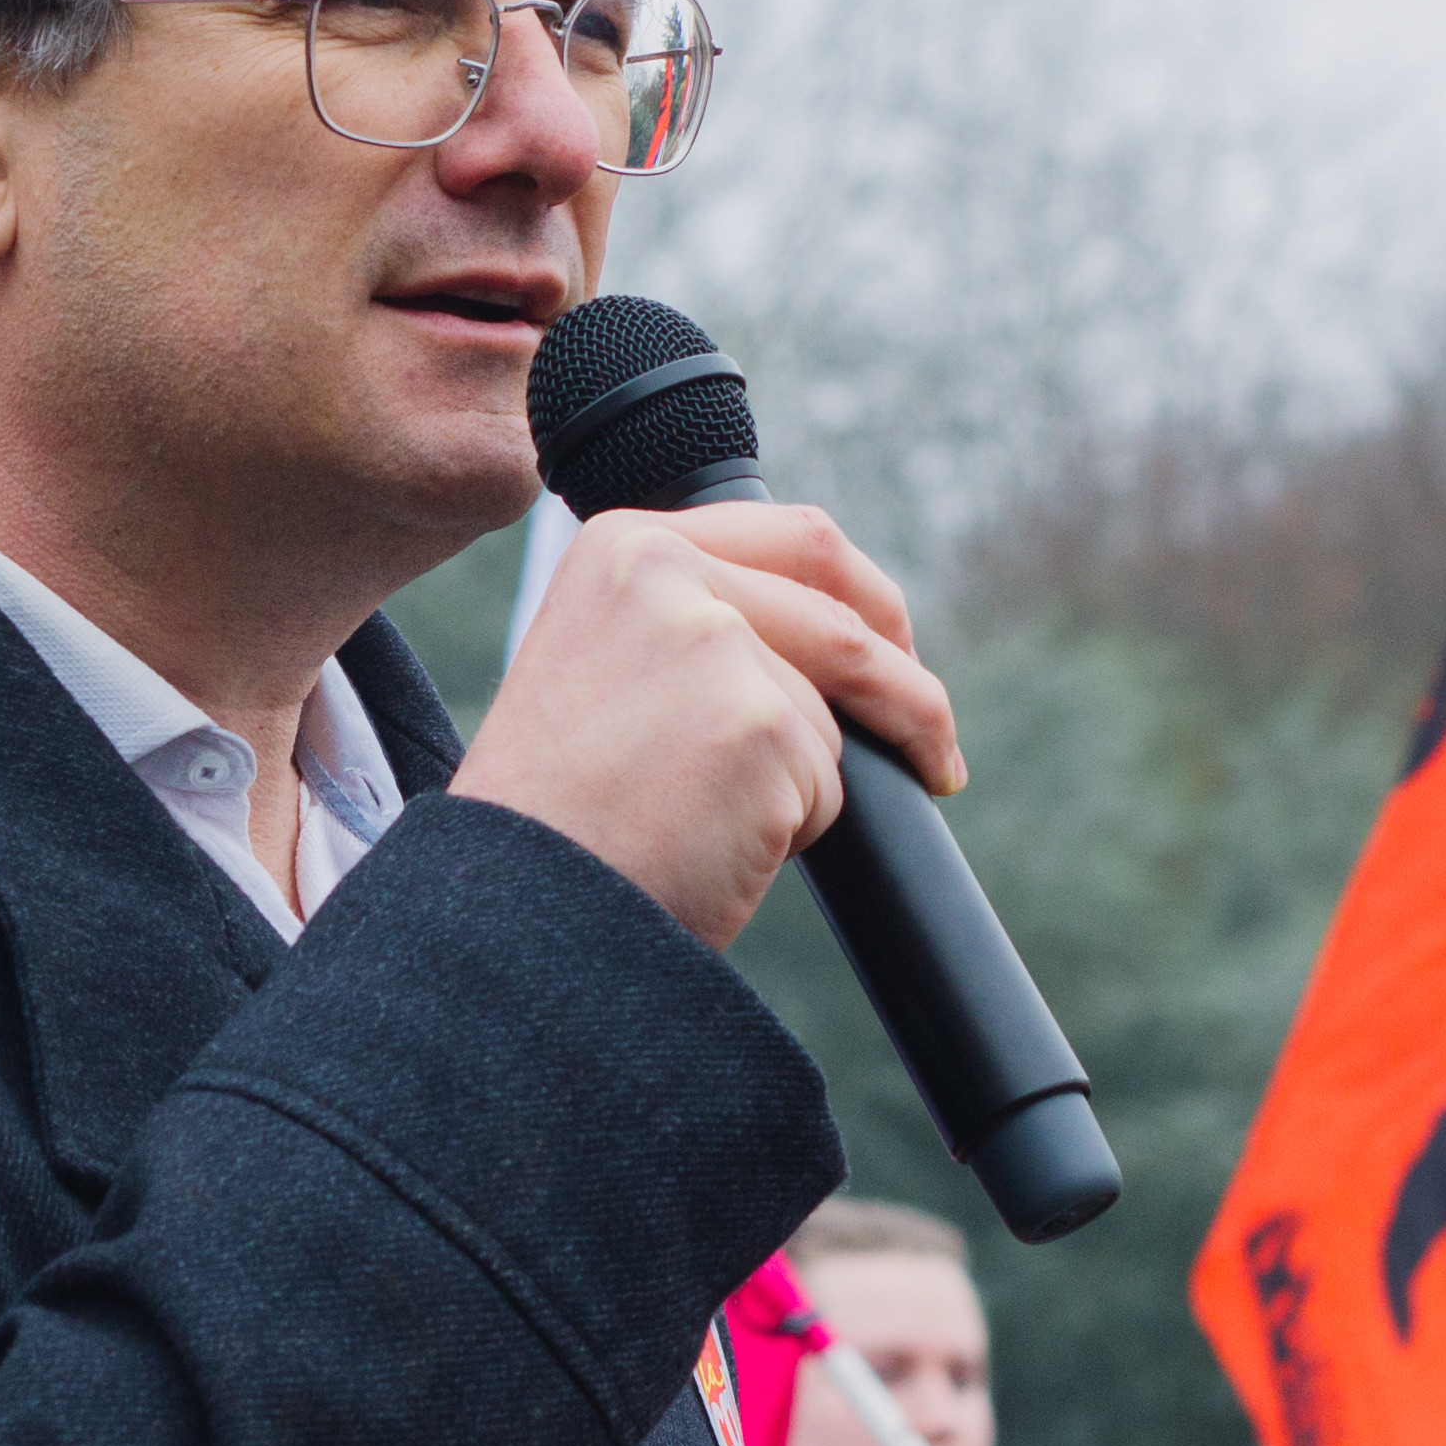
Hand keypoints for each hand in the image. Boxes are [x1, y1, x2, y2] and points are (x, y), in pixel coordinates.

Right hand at [454, 503, 961, 952]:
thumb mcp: (606, 668)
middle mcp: (668, 571)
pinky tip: (711, 848)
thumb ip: (694, 622)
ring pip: (832, 714)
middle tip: (932, 747)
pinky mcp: (759, 723)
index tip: (897, 649)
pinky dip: (791, 832)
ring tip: (709, 829)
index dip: (867, 598)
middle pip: (846, 616)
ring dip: (805, 787)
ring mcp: (715, 643)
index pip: (798, 539)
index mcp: (626, 545)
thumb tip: (835, 637)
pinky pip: (828, 784)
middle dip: (908, 685)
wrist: (513, 907)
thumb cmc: (558, 815)